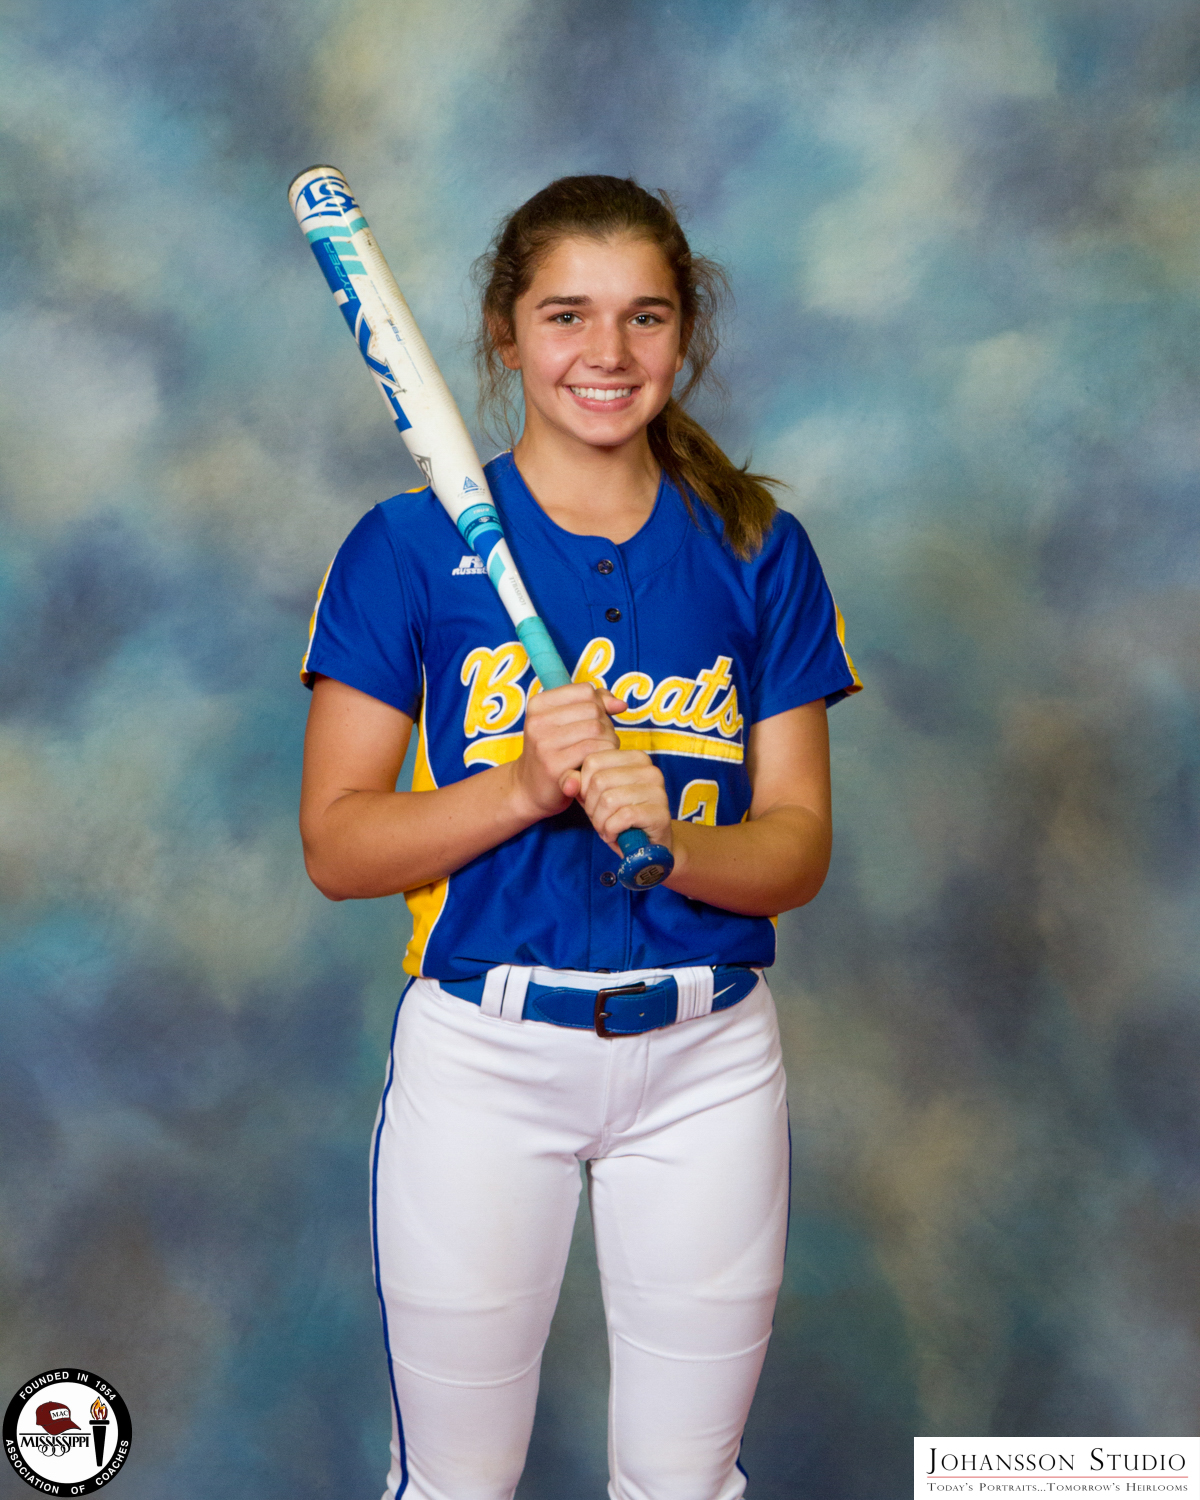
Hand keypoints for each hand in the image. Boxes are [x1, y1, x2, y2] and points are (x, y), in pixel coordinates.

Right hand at [512, 683, 626, 818]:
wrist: (530, 789)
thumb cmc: (556, 751)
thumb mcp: (566, 721)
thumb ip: (595, 704)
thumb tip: (620, 705)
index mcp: (538, 704)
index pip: (585, 691)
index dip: (599, 705)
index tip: (594, 722)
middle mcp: (537, 721)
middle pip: (594, 710)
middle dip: (606, 726)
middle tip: (600, 741)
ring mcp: (543, 744)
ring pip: (598, 730)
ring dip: (609, 742)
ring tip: (600, 752)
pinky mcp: (554, 766)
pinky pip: (594, 751)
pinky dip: (603, 757)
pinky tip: (596, 764)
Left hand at [577, 748, 672, 856]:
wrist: (646, 845)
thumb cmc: (618, 816)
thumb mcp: (593, 796)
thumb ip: (577, 782)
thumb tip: (569, 783)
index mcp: (634, 758)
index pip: (593, 761)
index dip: (584, 786)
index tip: (592, 801)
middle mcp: (649, 769)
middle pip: (599, 781)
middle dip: (592, 806)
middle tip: (600, 819)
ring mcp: (658, 790)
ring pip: (609, 800)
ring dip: (601, 821)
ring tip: (607, 828)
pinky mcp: (660, 812)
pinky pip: (623, 817)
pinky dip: (612, 830)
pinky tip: (616, 834)